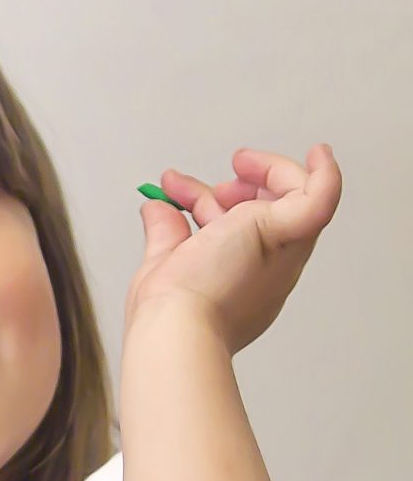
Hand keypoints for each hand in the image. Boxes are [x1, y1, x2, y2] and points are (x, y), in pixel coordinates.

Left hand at [125, 143, 342, 353]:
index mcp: (241, 281)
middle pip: (267, 214)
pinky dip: (325, 174)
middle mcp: (268, 269)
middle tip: (213, 185)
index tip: (178, 189)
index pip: (237, 231)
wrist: (177, 327)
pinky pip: (322, 198)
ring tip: (238, 163)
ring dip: (266, 173)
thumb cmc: (167, 314)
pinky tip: (320, 153)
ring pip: (292, 201)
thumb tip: (155, 207)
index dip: (211, 204)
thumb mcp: (161, 262)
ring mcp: (281, 254)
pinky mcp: (285, 234)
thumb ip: (163, 232)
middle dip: (238, 189)